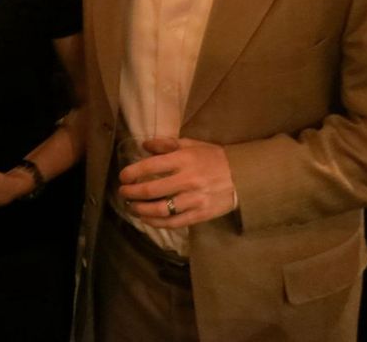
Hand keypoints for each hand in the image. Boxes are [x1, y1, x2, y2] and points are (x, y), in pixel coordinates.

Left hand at [118, 137, 236, 228]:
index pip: (151, 166)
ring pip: (161, 209)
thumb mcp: (191, 144)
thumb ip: (166, 144)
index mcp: (184, 159)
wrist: (244, 177)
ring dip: (140, 210)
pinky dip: (156, 222)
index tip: (122, 176)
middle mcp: (188, 180)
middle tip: (122, 192)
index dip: (132, 172)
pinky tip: (146, 219)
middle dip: (131, 193)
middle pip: (152, 190)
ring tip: (131, 207)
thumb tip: (144, 145)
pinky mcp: (201, 214)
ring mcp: (194, 199)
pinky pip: (174, 222)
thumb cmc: (214, 158)